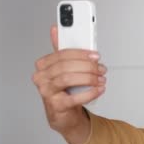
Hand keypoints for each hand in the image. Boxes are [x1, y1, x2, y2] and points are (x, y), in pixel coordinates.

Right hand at [32, 25, 106, 143]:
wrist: (65, 114)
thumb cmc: (65, 90)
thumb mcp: (65, 69)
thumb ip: (63, 51)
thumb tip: (56, 29)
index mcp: (43, 65)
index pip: (61, 54)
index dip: (81, 54)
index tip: (95, 55)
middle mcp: (41, 78)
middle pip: (65, 67)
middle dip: (87, 66)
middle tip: (101, 69)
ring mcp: (46, 92)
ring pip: (68, 79)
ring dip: (89, 78)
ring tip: (101, 79)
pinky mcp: (55, 106)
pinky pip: (74, 97)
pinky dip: (90, 93)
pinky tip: (99, 90)